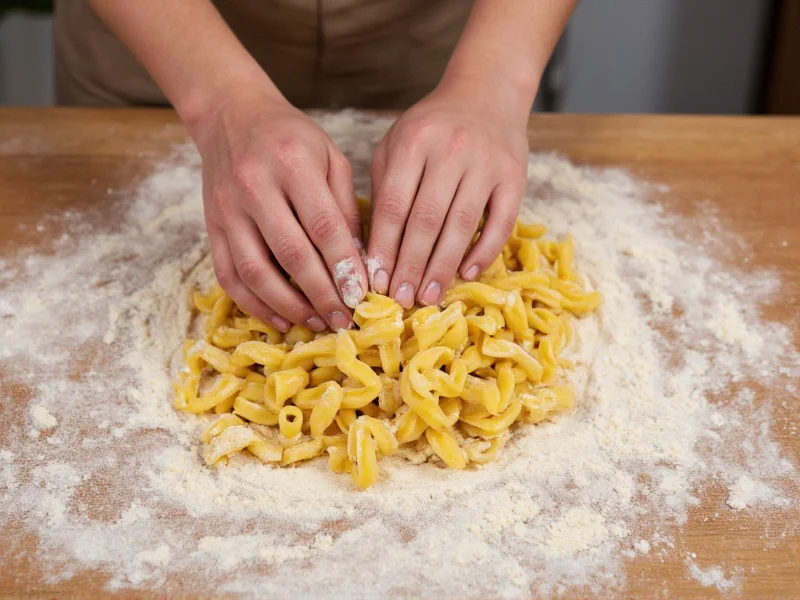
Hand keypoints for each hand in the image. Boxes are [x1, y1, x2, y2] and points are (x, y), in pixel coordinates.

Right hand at [190, 85, 366, 331]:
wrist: (231, 116)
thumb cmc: (291, 137)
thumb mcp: (329, 156)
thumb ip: (345, 206)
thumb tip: (360, 262)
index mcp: (292, 163)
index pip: (323, 225)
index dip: (343, 266)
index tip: (362, 295)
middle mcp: (255, 186)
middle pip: (291, 253)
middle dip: (321, 293)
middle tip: (344, 319)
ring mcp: (228, 209)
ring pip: (255, 270)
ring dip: (288, 305)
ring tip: (316, 323)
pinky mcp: (212, 227)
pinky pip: (228, 274)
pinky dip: (253, 303)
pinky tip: (279, 319)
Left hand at [367, 83, 528, 307]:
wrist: (487, 93)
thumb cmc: (432, 128)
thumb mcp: (397, 144)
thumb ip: (384, 188)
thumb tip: (373, 248)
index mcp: (414, 142)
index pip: (394, 206)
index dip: (384, 248)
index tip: (376, 281)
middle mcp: (451, 150)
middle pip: (426, 220)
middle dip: (411, 265)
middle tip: (401, 299)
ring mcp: (486, 163)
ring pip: (461, 225)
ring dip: (443, 266)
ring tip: (428, 296)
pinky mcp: (515, 176)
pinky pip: (501, 222)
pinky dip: (484, 251)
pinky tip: (466, 274)